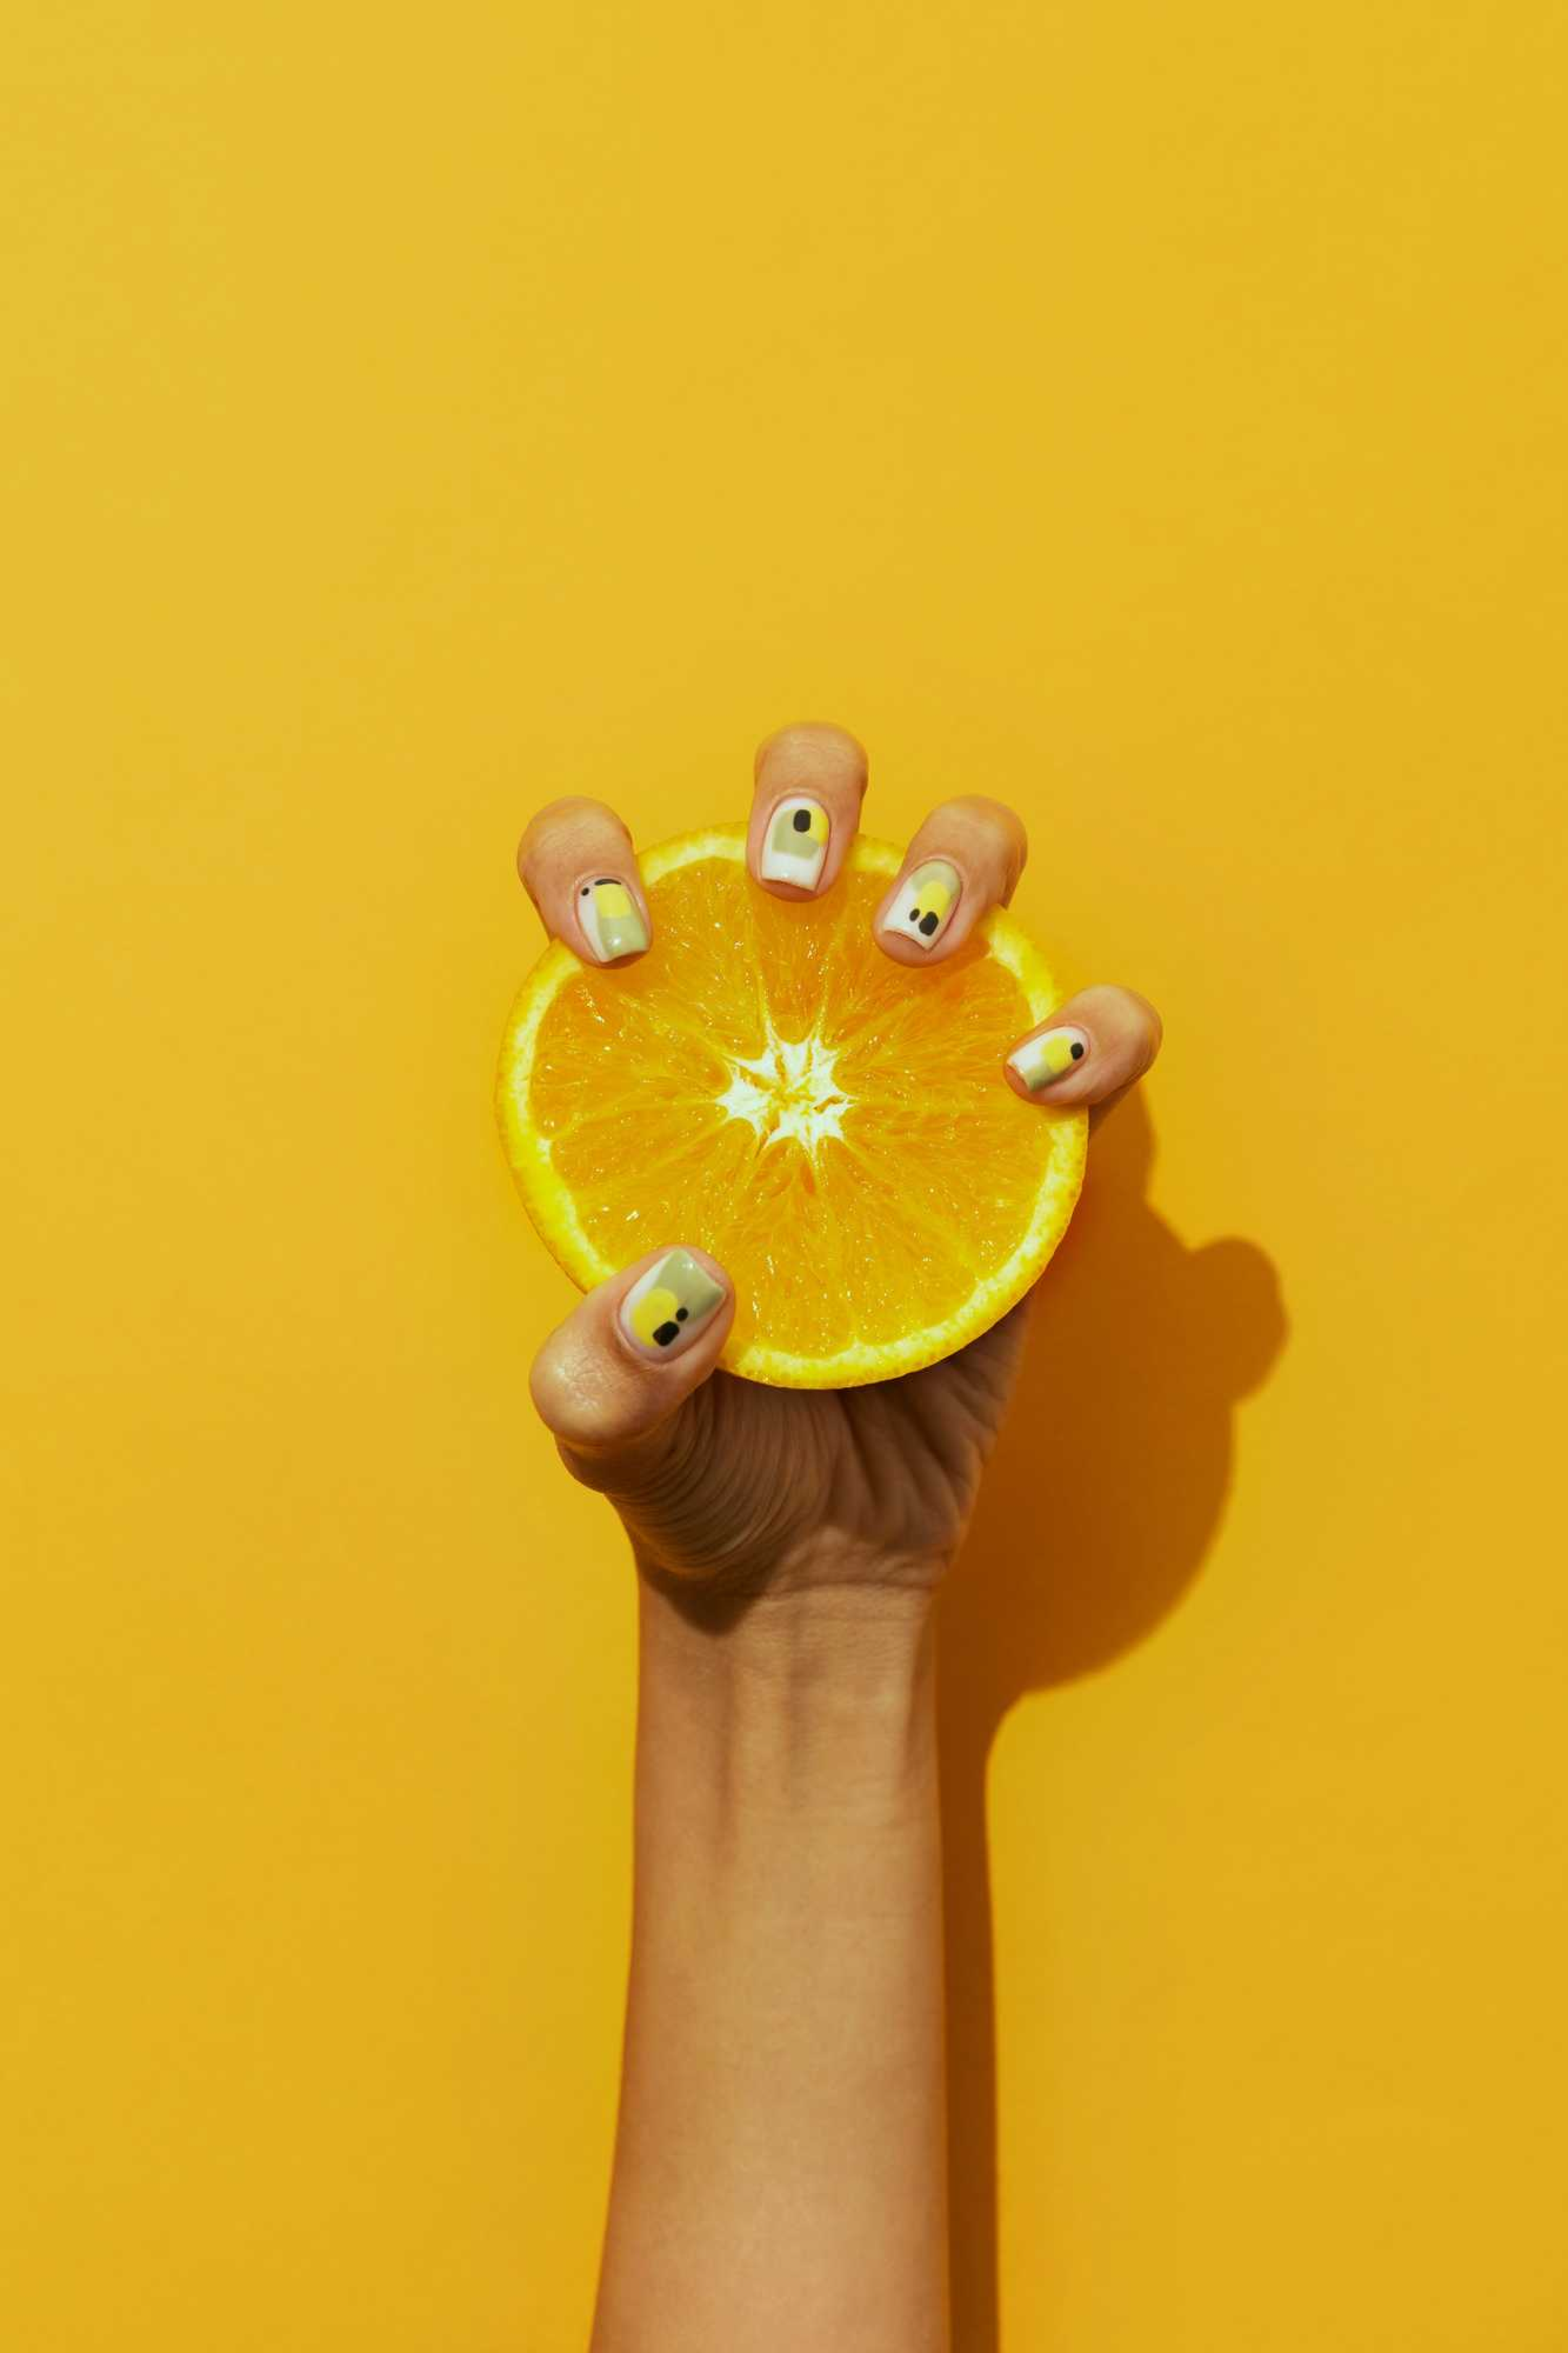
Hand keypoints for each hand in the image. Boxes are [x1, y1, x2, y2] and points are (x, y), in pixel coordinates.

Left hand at [517, 724, 1161, 1610]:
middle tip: (794, 883)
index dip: (587, 859)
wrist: (823, 1567)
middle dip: (805, 791)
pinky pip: (1092, 1038)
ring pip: (962, 873)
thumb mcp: (610, 1438)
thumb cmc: (698, 1475)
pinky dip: (1098, 1027)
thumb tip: (674, 1283)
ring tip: (918, 948)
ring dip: (959, 857)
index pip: (601, 888)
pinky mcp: (1028, 1143)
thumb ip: (603, 1381)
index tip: (609, 947)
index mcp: (651, 1066)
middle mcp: (783, 1031)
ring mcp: (912, 1069)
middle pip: (804, 820)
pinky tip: (1047, 1079)